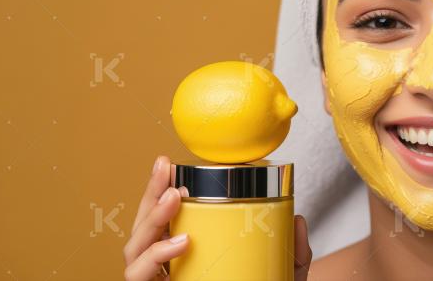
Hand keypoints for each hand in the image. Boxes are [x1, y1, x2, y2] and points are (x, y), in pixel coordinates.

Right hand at [123, 155, 312, 279]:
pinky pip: (137, 277)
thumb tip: (298, 219)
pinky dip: (155, 257)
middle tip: (164, 166)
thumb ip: (292, 256)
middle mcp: (163, 273)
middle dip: (150, 192)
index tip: (171, 164)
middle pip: (144, 227)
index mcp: (184, 261)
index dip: (162, 192)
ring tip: (176, 195)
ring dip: (152, 217)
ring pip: (134, 248)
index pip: (166, 221)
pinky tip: (182, 242)